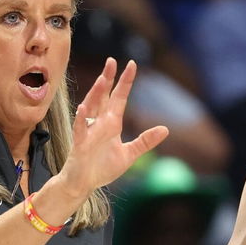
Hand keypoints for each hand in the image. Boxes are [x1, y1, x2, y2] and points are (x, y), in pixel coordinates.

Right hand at [58, 58, 168, 194]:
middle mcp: (100, 123)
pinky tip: (83, 108)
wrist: (83, 183)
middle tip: (112, 60)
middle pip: (104, 96)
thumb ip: (145, 142)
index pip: (120, 98)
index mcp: (112, 124)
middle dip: (108, 79)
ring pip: (91, 108)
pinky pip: (80, 129)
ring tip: (103, 79)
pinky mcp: (80, 143)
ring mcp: (89, 131)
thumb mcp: (129, 155)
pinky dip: (82, 119)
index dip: (125, 82)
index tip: (132, 64)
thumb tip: (165, 129)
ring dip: (96, 94)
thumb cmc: (102, 168)